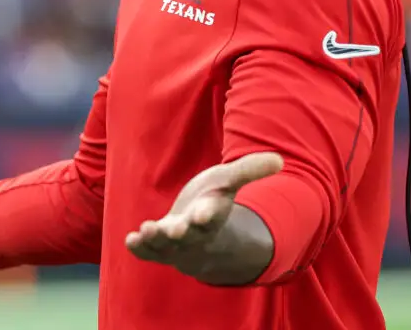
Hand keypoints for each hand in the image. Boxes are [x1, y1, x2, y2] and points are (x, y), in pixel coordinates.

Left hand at [125, 152, 282, 276]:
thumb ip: (250, 170)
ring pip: (166, 246)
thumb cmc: (213, 199)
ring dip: (156, 240)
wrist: (198, 228)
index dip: (206, 214)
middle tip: (175, 230)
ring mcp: (174, 242)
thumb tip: (280, 160)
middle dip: (181, 232)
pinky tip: (129, 241)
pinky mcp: (157, 245)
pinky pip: (148, 251)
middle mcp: (193, 232)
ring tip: (146, 230)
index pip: (210, 215)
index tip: (202, 214)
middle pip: (188, 235)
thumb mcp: (230, 180)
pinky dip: (140, 248)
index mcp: (211, 214)